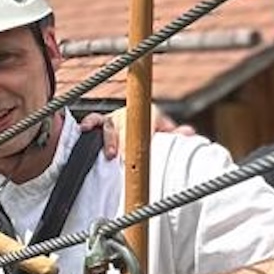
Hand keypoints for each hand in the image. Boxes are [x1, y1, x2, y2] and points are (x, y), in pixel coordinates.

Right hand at [79, 106, 201, 159]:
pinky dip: (88, 123)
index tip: (143, 150)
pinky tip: (84, 129)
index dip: (146, 132)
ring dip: (109, 138)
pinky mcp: (100, 123)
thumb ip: (176, 135)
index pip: (149, 119)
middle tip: (125, 159)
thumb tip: (190, 133)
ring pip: (109, 123)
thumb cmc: (153, 133)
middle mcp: (130, 114)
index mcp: (150, 114)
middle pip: (127, 125)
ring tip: (110, 154)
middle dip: (125, 142)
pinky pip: (93, 120)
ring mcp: (114, 118)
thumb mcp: (167, 134)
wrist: (137, 124)